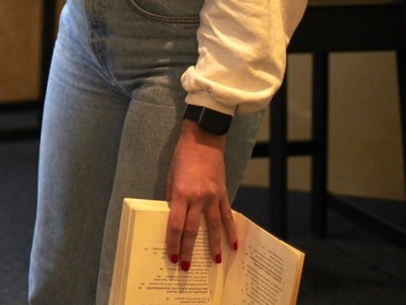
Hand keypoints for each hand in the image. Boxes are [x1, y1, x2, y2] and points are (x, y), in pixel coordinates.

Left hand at [163, 122, 234, 270]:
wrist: (203, 140)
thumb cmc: (182, 157)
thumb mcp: (171, 177)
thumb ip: (172, 199)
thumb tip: (173, 218)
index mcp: (181, 193)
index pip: (175, 224)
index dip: (172, 241)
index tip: (171, 255)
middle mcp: (198, 197)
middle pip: (192, 229)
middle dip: (188, 250)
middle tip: (185, 266)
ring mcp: (213, 196)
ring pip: (214, 227)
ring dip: (213, 246)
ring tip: (215, 262)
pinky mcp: (223, 193)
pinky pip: (228, 216)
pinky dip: (231, 231)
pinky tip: (234, 245)